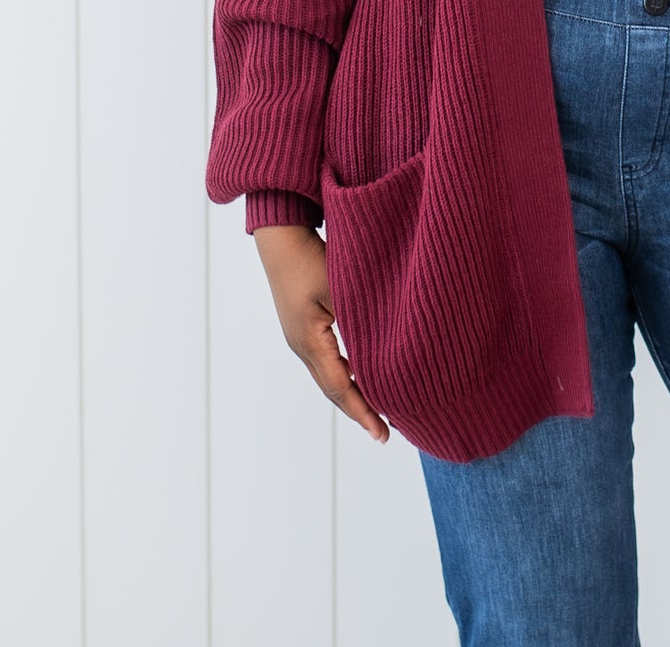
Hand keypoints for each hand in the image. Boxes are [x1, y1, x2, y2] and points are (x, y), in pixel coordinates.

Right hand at [254, 223, 390, 443]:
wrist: (281, 235)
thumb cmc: (311, 258)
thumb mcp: (340, 289)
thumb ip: (360, 319)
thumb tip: (387, 347)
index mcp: (310, 342)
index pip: (341, 388)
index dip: (363, 411)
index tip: (383, 434)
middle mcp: (302, 345)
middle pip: (333, 389)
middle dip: (359, 410)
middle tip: (384, 431)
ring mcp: (300, 336)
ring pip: (329, 376)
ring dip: (352, 393)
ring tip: (376, 410)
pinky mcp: (302, 325)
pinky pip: (326, 360)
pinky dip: (345, 374)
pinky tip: (361, 374)